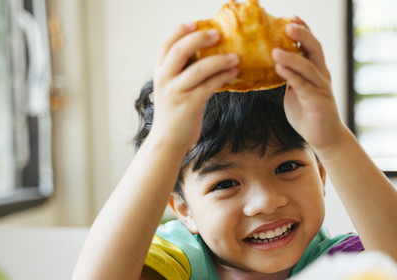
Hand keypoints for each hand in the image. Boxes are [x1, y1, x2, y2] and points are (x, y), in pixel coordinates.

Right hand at [151, 22, 238, 149]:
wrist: (168, 140)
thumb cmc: (175, 112)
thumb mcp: (172, 88)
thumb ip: (182, 71)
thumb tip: (207, 53)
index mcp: (160, 72)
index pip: (166, 44)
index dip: (180, 30)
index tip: (196, 22)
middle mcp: (165, 79)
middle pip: (180, 50)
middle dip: (200, 38)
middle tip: (218, 34)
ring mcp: (176, 92)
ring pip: (199, 69)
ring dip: (219, 60)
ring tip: (236, 56)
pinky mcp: (190, 104)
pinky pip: (209, 86)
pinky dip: (223, 77)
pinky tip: (234, 73)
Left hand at [272, 17, 344, 150]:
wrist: (325, 138)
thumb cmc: (308, 114)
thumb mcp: (297, 91)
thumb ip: (289, 77)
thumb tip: (271, 64)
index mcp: (316, 71)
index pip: (311, 46)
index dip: (303, 31)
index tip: (292, 17)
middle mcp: (321, 76)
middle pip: (314, 50)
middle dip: (302, 36)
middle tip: (288, 24)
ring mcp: (321, 88)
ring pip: (308, 67)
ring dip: (291, 57)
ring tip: (275, 50)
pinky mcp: (317, 103)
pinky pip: (303, 87)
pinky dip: (291, 76)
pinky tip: (279, 69)